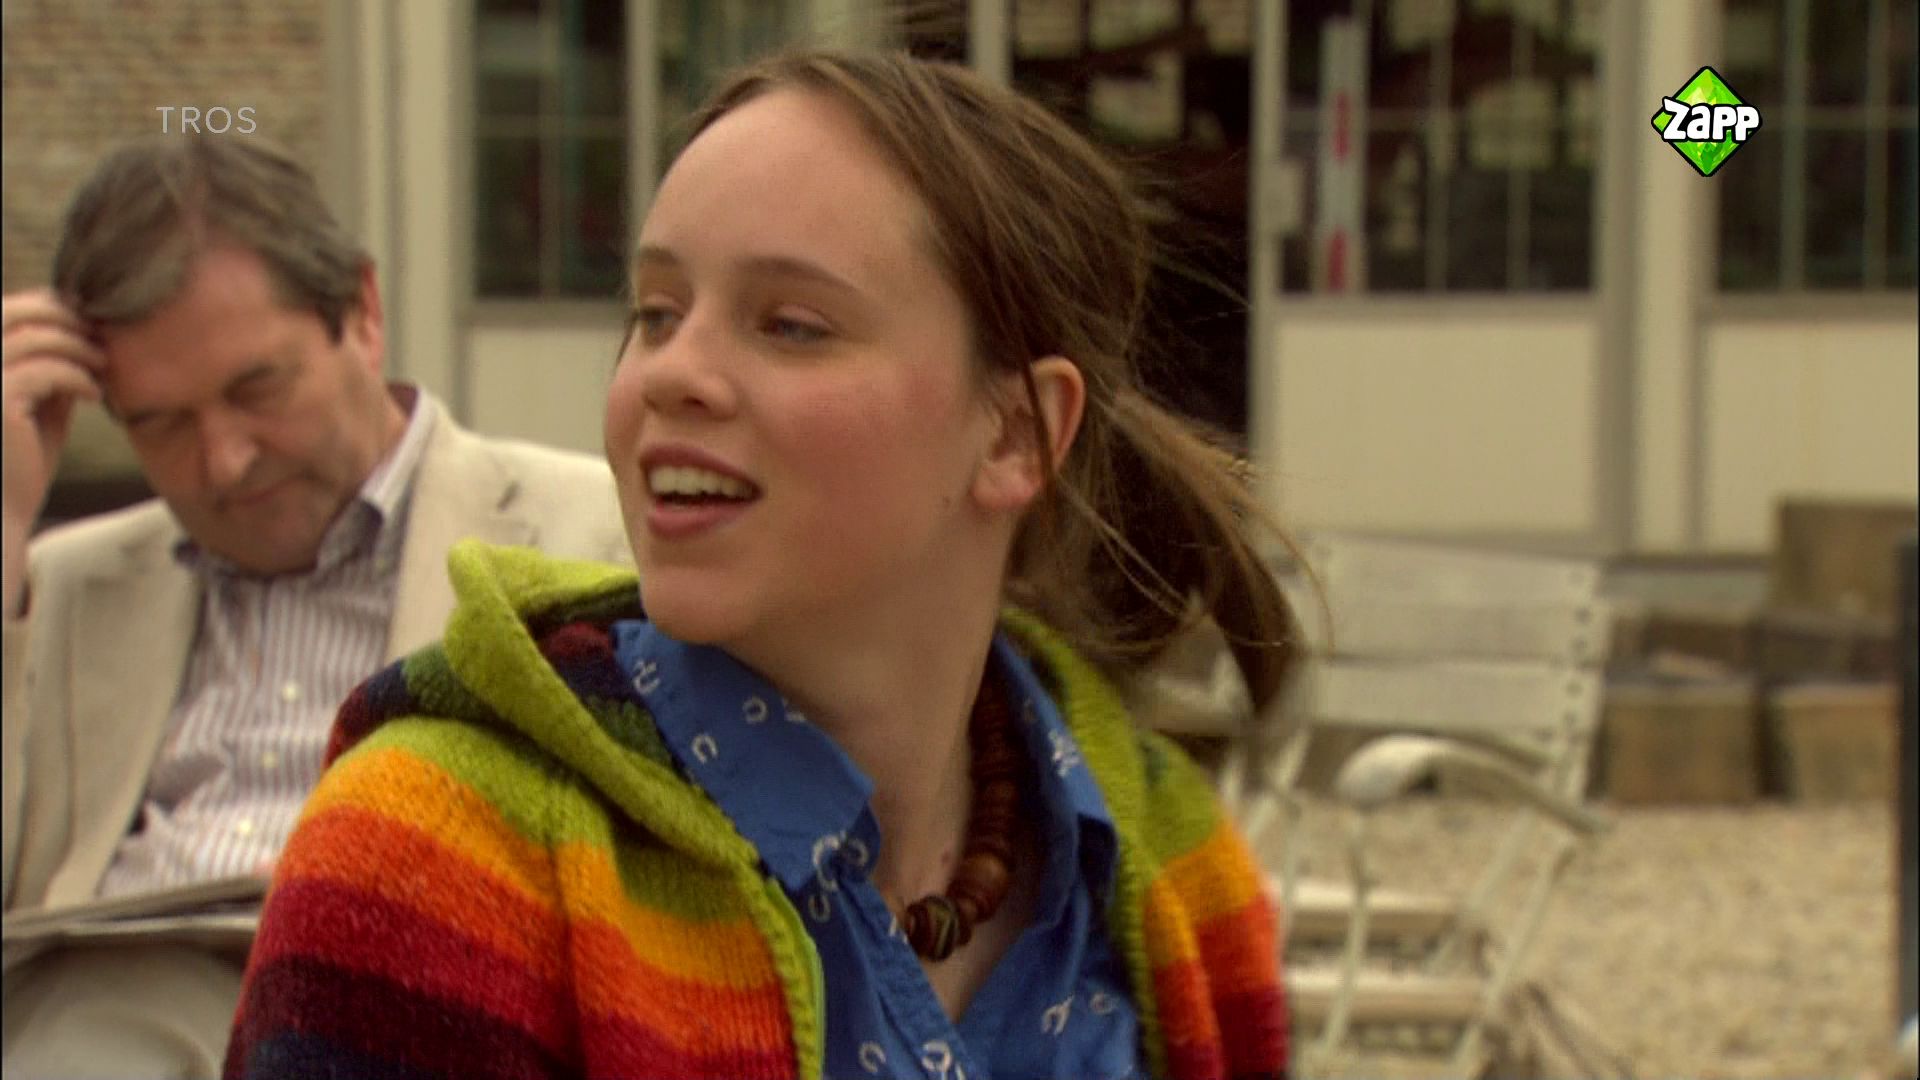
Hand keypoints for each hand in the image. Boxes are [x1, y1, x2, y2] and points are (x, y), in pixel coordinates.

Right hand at [3, 289, 105, 613]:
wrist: (0, 515)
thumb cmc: (19, 458)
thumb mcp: (38, 402)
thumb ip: (50, 365)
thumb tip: (84, 326)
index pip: (9, 309)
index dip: (53, 308)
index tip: (91, 327)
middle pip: (19, 312)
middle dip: (69, 320)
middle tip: (102, 342)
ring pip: (38, 338)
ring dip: (80, 350)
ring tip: (102, 369)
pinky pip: (47, 371)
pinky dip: (79, 377)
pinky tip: (94, 395)